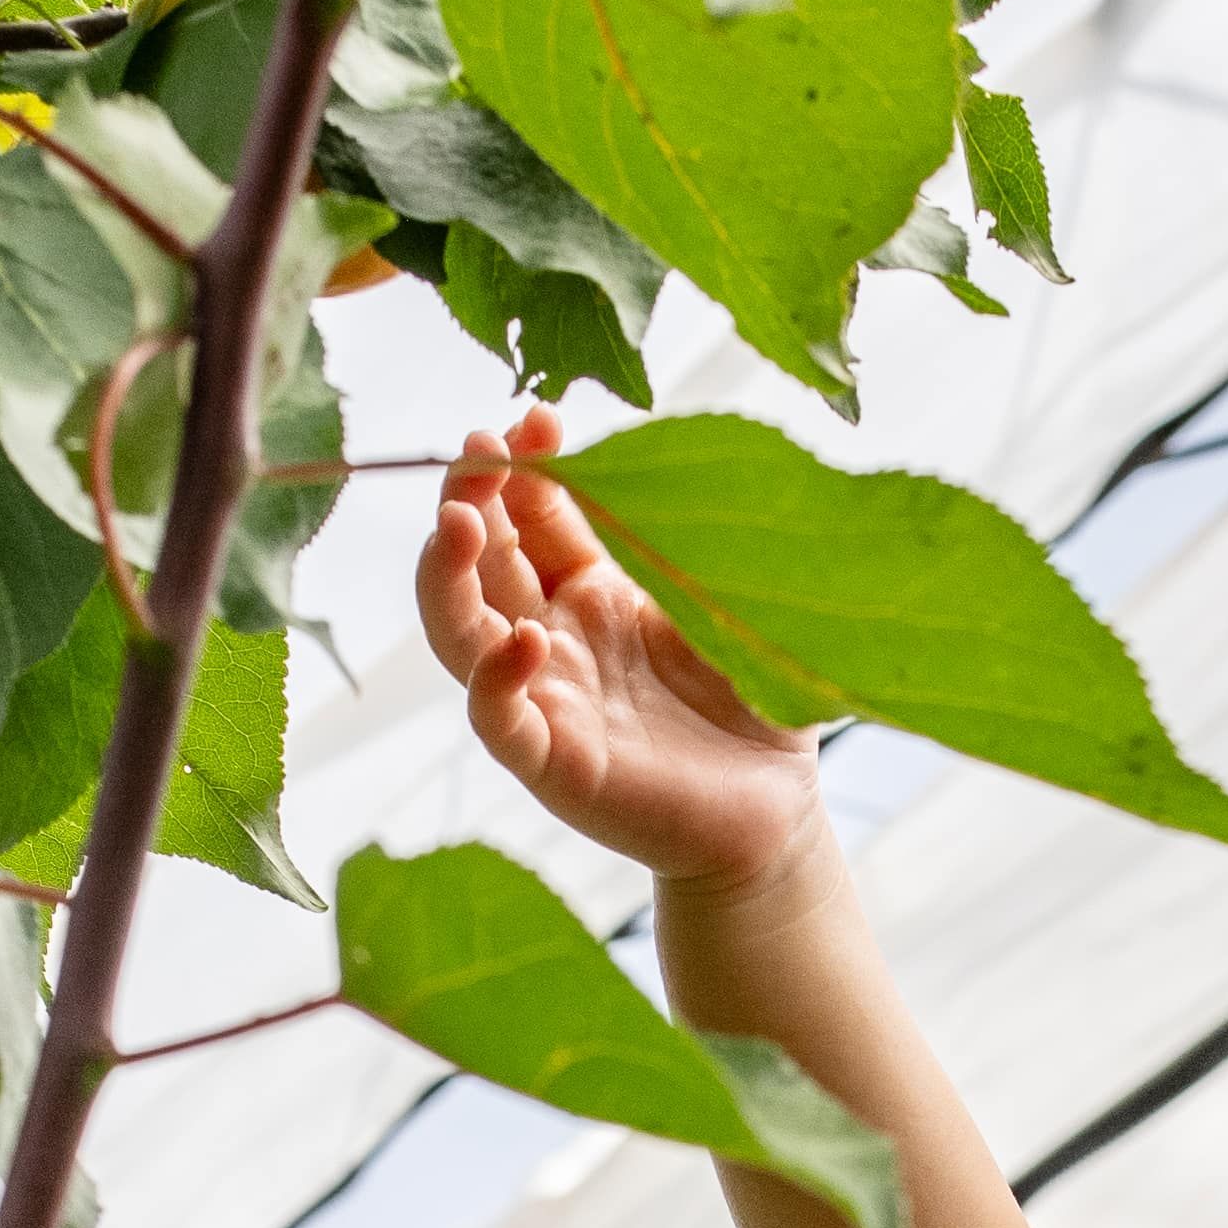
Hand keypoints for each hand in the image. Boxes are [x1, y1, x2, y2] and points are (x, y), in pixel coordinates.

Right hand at [414, 402, 819, 890]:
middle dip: (467, 497)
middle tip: (475, 449)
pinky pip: (499, 720)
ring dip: (448, 575)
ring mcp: (545, 698)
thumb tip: (661, 452)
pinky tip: (524, 640)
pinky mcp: (554, 764)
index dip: (526, 464)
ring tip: (458, 521)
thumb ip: (683, 540)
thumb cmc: (758, 704)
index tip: (537, 416)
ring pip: (460, 632)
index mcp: (591, 588)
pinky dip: (495, 680)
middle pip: (479, 559)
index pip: (532, 513)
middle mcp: (552, 638)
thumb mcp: (724, 600)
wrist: (779, 811)